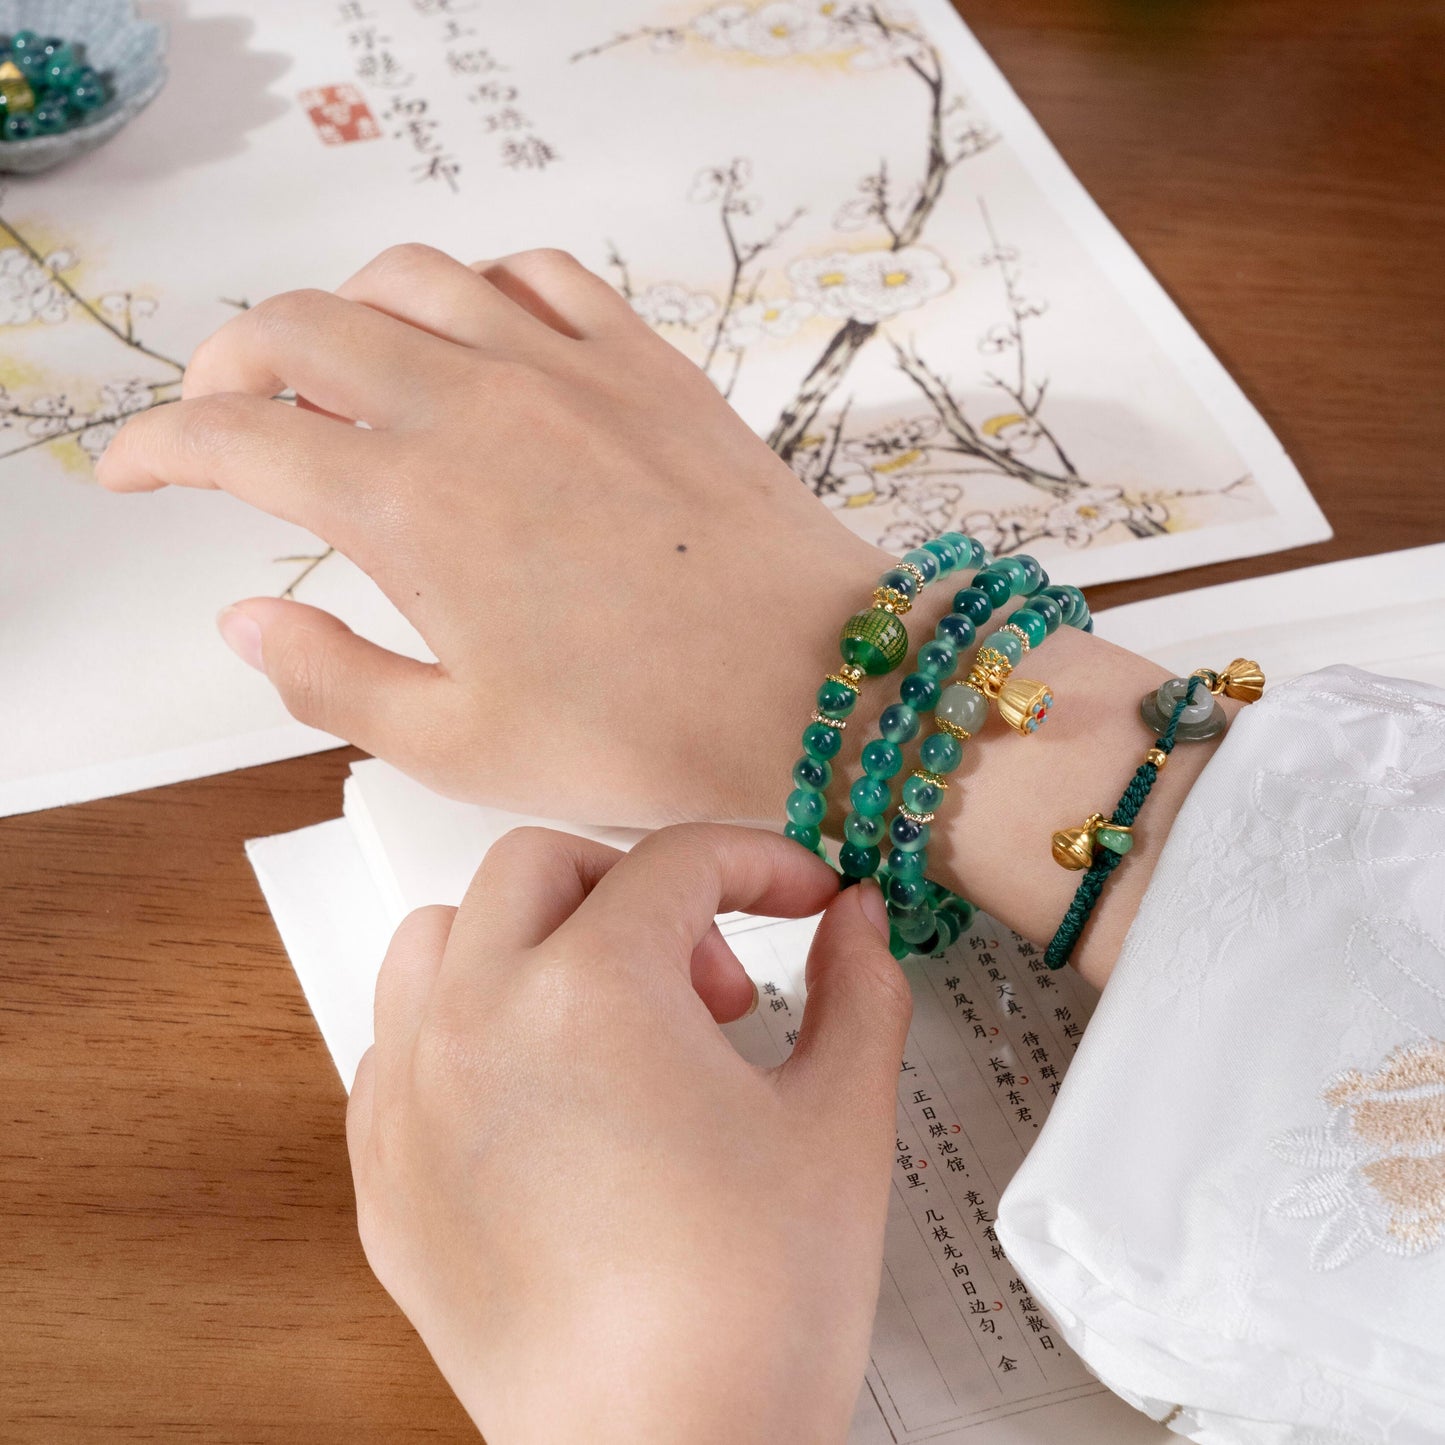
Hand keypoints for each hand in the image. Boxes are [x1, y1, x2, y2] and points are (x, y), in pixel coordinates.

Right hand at [95, 244, 885, 824]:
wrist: (815, 689)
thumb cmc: (646, 732)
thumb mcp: (458, 745)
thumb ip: (328, 676)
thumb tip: (246, 615)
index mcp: (408, 504)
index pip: (234, 437)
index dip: (157, 446)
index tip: (133, 469)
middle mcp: (473, 406)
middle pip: (301, 328)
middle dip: (229, 363)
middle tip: (221, 416)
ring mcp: (565, 368)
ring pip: (410, 278)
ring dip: (342, 310)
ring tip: (335, 370)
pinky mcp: (645, 362)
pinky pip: (538, 274)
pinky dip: (476, 287)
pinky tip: (475, 334)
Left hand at [346, 823, 909, 1443]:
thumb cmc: (748, 1318)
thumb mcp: (839, 1123)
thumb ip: (860, 990)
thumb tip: (854, 921)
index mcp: (593, 991)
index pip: (676, 861)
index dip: (759, 863)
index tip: (799, 898)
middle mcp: (480, 1022)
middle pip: (539, 866)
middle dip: (637, 888)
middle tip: (706, 976)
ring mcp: (413, 1098)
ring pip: (440, 938)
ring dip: (528, 940)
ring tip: (608, 1015)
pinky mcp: (384, 1176)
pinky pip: (397, 1044)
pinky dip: (464, 1029)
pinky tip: (539, 1091)